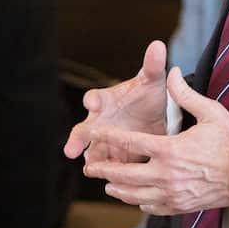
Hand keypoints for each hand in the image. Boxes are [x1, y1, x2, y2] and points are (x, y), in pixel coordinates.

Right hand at [64, 41, 167, 163]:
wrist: (157, 116)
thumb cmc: (148, 94)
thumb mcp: (153, 81)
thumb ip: (153, 66)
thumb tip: (158, 45)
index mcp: (108, 100)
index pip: (95, 98)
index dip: (93, 101)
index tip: (92, 104)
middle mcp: (101, 122)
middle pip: (84, 130)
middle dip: (77, 139)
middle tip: (70, 149)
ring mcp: (106, 141)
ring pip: (94, 152)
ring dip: (92, 160)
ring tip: (90, 170)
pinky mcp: (116, 157)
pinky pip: (110, 167)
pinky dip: (109, 173)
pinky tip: (111, 182)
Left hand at [83, 67, 228, 214]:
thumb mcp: (210, 112)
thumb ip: (185, 94)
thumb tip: (171, 72)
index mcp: (170, 149)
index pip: (131, 142)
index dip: (109, 136)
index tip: (93, 133)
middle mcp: (167, 174)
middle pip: (125, 174)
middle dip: (104, 170)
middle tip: (89, 168)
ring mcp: (173, 193)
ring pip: (135, 195)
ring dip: (118, 189)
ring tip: (107, 185)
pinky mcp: (181, 206)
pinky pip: (153, 207)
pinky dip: (140, 202)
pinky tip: (135, 198)